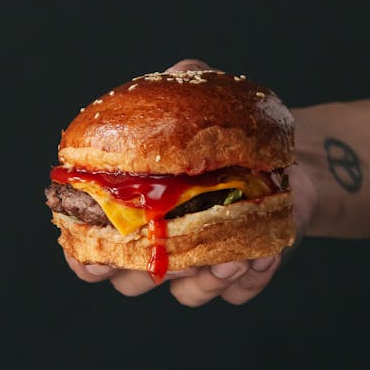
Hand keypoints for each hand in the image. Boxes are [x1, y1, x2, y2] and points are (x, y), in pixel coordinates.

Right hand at [63, 58, 310, 306]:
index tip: (95, 254)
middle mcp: (161, 243)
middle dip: (149, 271)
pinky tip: (258, 258)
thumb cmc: (224, 130)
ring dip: (204, 281)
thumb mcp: (202, 98)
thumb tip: (173, 76)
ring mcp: (200, 263)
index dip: (85, 257)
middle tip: (170, 254)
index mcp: (133, 208)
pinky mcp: (241, 273)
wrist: (284, 156)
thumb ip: (179, 85)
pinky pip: (238, 293)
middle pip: (134, 281)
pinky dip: (246, 281)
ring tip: (229, 257)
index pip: (92, 248)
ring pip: (187, 292)